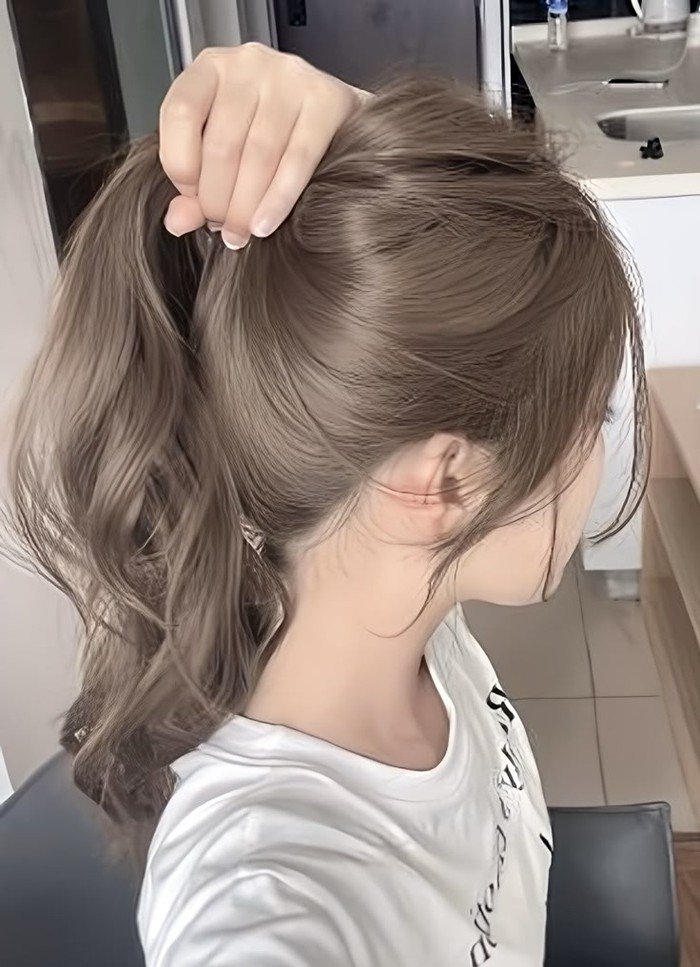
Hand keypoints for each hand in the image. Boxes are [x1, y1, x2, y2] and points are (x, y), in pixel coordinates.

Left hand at [158, 43, 368, 247]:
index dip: (181, 167)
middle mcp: (248, 64)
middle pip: (222, 145)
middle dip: (217, 200)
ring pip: (259, 156)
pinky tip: (265, 224)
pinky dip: (277, 200)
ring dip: (245, 206)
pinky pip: (297, 161)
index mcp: (211, 68)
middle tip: (223, 228)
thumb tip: (177, 222)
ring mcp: (290, 78)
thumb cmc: (269, 133)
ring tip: (241, 233)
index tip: (192, 198)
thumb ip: (194, 185)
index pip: (181, 113)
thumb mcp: (221, 150)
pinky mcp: (327, 100)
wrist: (334, 119)